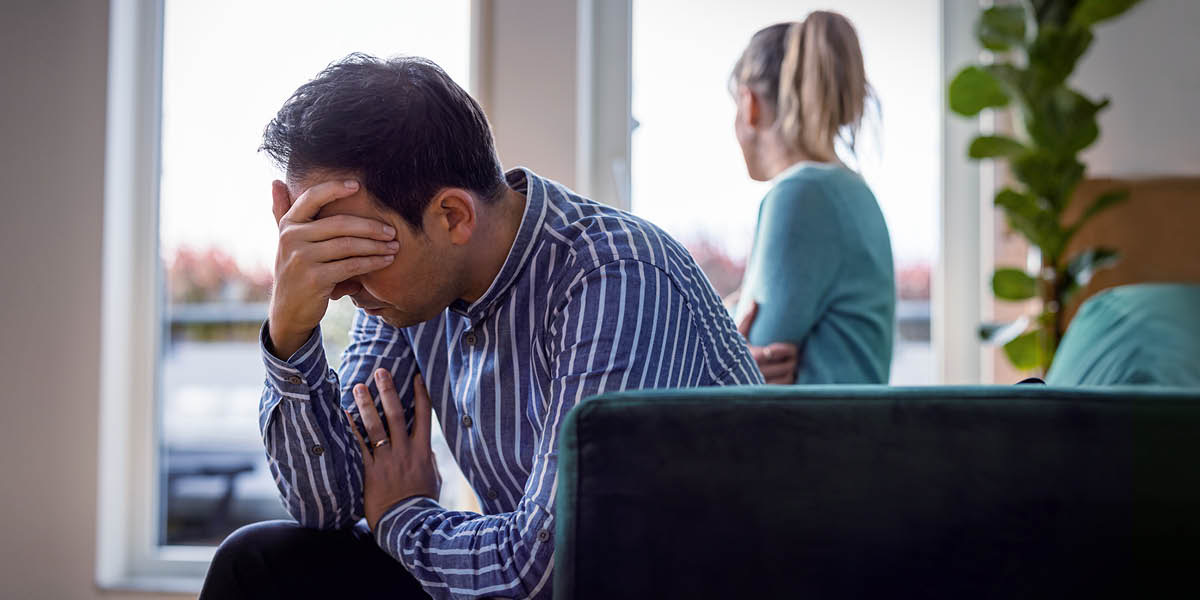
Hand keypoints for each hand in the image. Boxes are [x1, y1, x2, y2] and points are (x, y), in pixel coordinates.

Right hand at [267, 179, 398, 357]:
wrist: (288, 311)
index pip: (312, 197)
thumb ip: (282, 212)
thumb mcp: (285, 241)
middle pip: (340, 223)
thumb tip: (276, 181)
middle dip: (370, 226)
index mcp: (287, 225)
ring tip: (394, 246)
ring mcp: (302, 259)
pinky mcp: (315, 279)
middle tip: (391, 230)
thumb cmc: (295, 271)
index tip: (358, 185)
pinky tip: (386, 261)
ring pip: (348, 245)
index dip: (334, 188)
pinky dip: (372, 262)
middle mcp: (291, 238)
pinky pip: (352, 265)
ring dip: (376, 246)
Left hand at [347, 369, 441, 530]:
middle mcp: (405, 451)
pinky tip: (344, 416)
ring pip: (375, 427)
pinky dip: (351, 430)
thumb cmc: (423, 503)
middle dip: (388, 391)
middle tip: (380, 371)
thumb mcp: (433, 478)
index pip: (424, 416)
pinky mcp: (370, 472)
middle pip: (396, 415)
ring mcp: (387, 461)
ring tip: (358, 386)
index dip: (422, 394)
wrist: (409, 524)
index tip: (418, 376)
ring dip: (366, 405)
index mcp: (423, 451)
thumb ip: (430, 460)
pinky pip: (358, 447)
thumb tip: (428, 448)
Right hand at [738, 301, 799, 384]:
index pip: (775, 353)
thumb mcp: (736, 334)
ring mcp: (760, 384)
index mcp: (750, 356)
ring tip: (791, 364)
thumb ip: (746, 318)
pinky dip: (788, 382)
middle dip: (793, 359)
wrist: (718, 372)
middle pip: (785, 366)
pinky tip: (786, 375)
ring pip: (787, 378)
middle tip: (795, 354)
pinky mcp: (763, 392)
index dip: (789, 350)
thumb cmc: (730, 349)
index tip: (792, 347)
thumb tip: (754, 300)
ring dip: (792, 371)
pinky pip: (783, 388)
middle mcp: (755, 372)